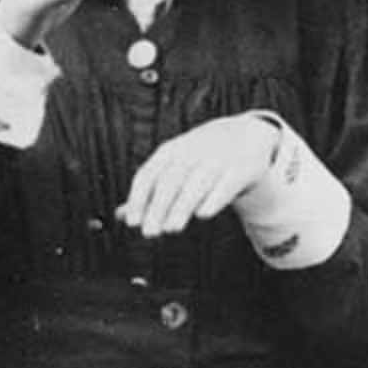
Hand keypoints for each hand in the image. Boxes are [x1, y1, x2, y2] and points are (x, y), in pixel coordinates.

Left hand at [118, 113, 282, 238]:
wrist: (246, 135)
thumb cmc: (201, 157)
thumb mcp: (174, 166)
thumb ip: (150, 191)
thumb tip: (120, 216)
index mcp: (171, 151)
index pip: (149, 174)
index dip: (139, 198)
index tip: (132, 222)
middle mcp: (193, 151)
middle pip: (171, 180)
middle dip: (158, 207)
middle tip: (149, 232)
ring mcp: (218, 158)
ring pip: (197, 183)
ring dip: (182, 206)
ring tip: (171, 229)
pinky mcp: (242, 168)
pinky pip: (226, 184)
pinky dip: (214, 199)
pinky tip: (202, 215)